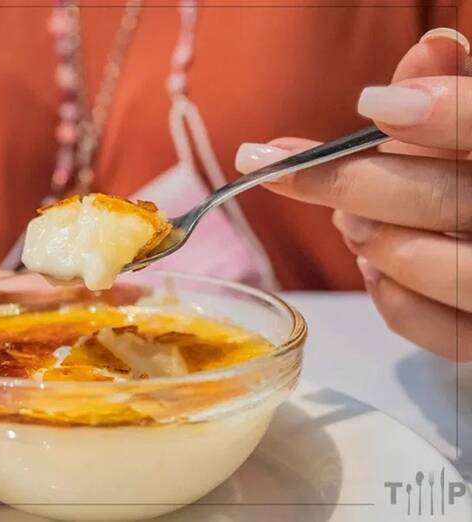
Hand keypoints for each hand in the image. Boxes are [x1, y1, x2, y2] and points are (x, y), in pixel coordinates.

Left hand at [235, 28, 470, 360]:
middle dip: (355, 183)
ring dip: (369, 239)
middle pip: (443, 200)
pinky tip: (375, 269)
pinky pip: (427, 325)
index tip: (368, 107)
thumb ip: (449, 100)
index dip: (439, 113)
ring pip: (430, 266)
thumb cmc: (469, 187)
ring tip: (350, 223)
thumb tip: (427, 51)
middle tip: (294, 173)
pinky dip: (388, 296)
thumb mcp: (466, 139)